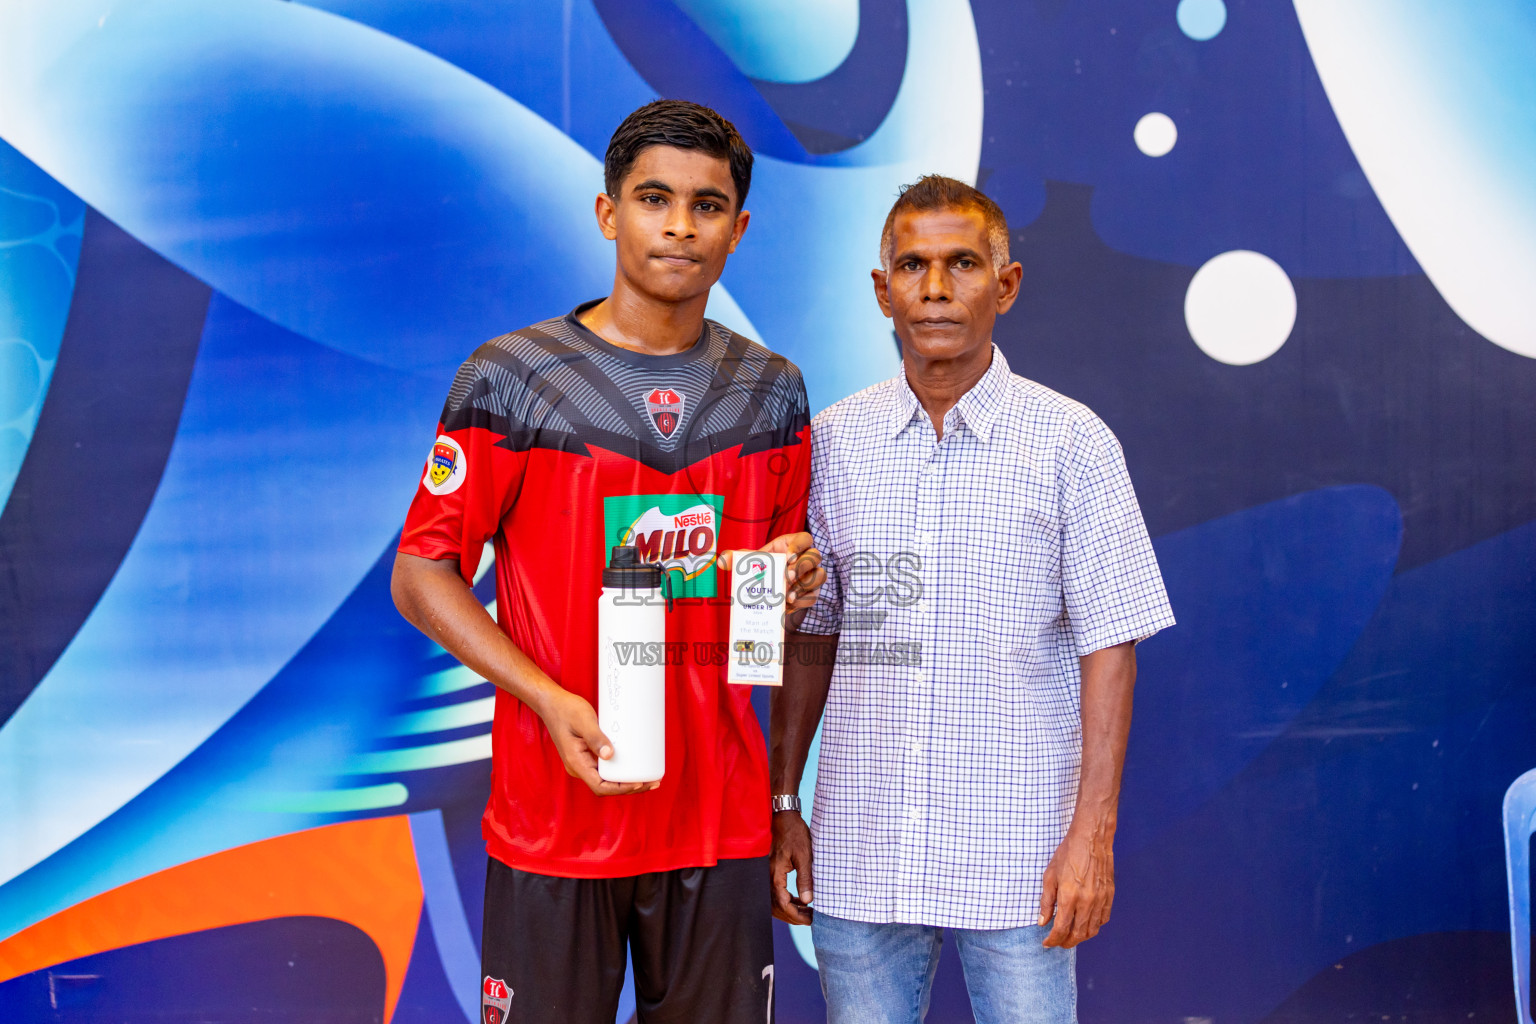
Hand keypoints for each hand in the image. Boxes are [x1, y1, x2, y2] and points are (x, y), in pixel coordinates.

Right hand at [537, 688, 657, 796]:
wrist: (551, 703)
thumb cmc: (565, 710)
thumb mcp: (583, 720)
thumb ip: (595, 737)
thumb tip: (609, 755)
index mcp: (576, 763)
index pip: (600, 786)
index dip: (621, 789)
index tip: (640, 783)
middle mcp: (579, 767)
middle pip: (607, 786)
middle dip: (630, 788)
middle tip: (653, 782)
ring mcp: (583, 762)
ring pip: (607, 779)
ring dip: (627, 781)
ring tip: (648, 777)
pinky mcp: (588, 755)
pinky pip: (606, 769)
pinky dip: (621, 771)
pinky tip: (635, 766)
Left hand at [720, 532, 825, 612]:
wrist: (768, 593)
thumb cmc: (761, 571)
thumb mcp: (750, 563)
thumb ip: (737, 559)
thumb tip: (722, 560)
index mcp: (792, 545)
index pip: (805, 539)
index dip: (799, 546)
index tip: (788, 557)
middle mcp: (806, 559)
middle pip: (815, 556)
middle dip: (802, 567)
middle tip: (787, 577)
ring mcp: (811, 576)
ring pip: (820, 575)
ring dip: (804, 585)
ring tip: (788, 595)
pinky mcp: (812, 593)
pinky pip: (814, 595)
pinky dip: (803, 600)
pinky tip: (789, 604)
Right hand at [770, 810, 814, 924]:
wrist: (783, 817)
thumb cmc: (794, 833)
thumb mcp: (804, 855)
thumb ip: (805, 879)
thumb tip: (808, 901)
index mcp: (775, 875)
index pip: (783, 904)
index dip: (796, 916)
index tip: (810, 920)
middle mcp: (767, 877)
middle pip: (776, 907)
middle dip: (793, 916)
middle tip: (810, 919)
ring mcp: (766, 874)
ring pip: (773, 902)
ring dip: (789, 909)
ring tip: (806, 911)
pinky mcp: (769, 871)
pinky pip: (774, 892)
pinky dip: (785, 900)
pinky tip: (798, 899)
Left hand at [1038, 827, 1114, 947]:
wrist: (1091, 839)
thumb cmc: (1068, 854)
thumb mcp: (1050, 875)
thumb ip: (1046, 901)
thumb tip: (1042, 922)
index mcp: (1069, 896)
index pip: (1061, 929)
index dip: (1053, 940)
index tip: (1046, 943)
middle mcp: (1087, 902)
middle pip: (1078, 934)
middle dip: (1066, 942)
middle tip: (1057, 942)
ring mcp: (1100, 900)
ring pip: (1092, 930)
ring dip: (1080, 937)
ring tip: (1070, 936)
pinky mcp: (1109, 896)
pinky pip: (1103, 919)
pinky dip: (1093, 927)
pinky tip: (1085, 924)